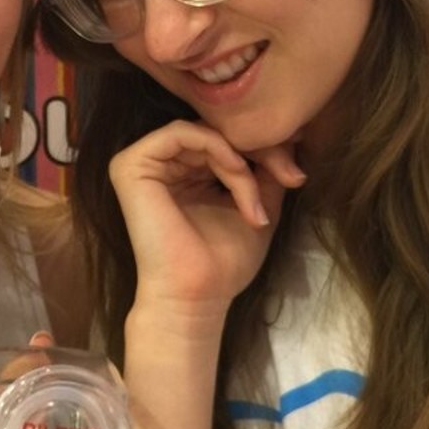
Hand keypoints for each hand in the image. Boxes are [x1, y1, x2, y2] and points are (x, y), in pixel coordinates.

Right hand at [109, 120, 304, 312]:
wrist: (196, 296)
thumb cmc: (223, 263)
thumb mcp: (256, 206)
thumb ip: (267, 171)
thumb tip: (290, 137)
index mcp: (186, 174)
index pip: (226, 141)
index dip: (265, 149)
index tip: (296, 174)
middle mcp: (163, 165)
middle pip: (217, 132)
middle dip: (260, 151)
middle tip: (290, 176)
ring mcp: (144, 163)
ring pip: (205, 133)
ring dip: (240, 159)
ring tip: (254, 196)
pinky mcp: (131, 165)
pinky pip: (181, 133)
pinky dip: (216, 147)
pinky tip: (236, 171)